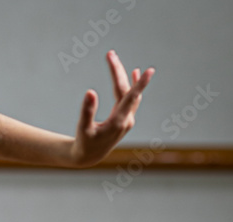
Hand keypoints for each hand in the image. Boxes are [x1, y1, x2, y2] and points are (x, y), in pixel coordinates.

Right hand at [71, 51, 153, 167]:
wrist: (90, 156)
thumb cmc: (85, 142)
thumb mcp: (83, 128)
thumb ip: (87, 111)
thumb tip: (90, 91)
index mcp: (117, 123)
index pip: (130, 99)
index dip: (139, 84)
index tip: (149, 71)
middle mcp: (126, 120)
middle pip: (126, 90)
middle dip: (117, 71)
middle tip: (110, 54)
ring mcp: (128, 119)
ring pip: (129, 93)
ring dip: (122, 76)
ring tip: (114, 59)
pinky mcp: (126, 118)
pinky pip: (132, 99)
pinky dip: (133, 86)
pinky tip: (134, 72)